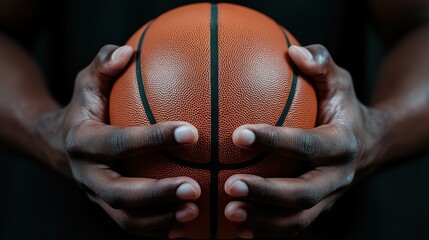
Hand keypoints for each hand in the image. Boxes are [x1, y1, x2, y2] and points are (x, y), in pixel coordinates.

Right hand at [57, 45, 200, 237]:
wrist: (55, 144)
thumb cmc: (82, 107)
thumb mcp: (86, 81)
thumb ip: (103, 65)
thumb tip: (128, 52)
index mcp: (83, 141)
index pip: (118, 142)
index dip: (152, 138)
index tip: (191, 132)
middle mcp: (87, 173)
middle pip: (119, 192)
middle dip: (157, 193)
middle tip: (195, 188)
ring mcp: (95, 195)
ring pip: (124, 218)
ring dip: (160, 218)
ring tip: (194, 212)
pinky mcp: (104, 207)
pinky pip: (129, 225)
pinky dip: (155, 229)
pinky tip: (185, 226)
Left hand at [224, 44, 385, 237]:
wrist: (372, 145)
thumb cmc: (345, 107)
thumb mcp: (340, 80)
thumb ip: (321, 63)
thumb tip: (293, 52)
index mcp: (342, 143)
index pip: (307, 145)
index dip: (275, 140)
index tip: (238, 134)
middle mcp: (338, 176)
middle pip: (304, 193)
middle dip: (267, 193)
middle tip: (230, 186)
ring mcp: (330, 197)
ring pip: (300, 219)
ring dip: (264, 219)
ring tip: (229, 213)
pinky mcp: (320, 209)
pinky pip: (296, 227)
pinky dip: (269, 230)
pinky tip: (239, 228)